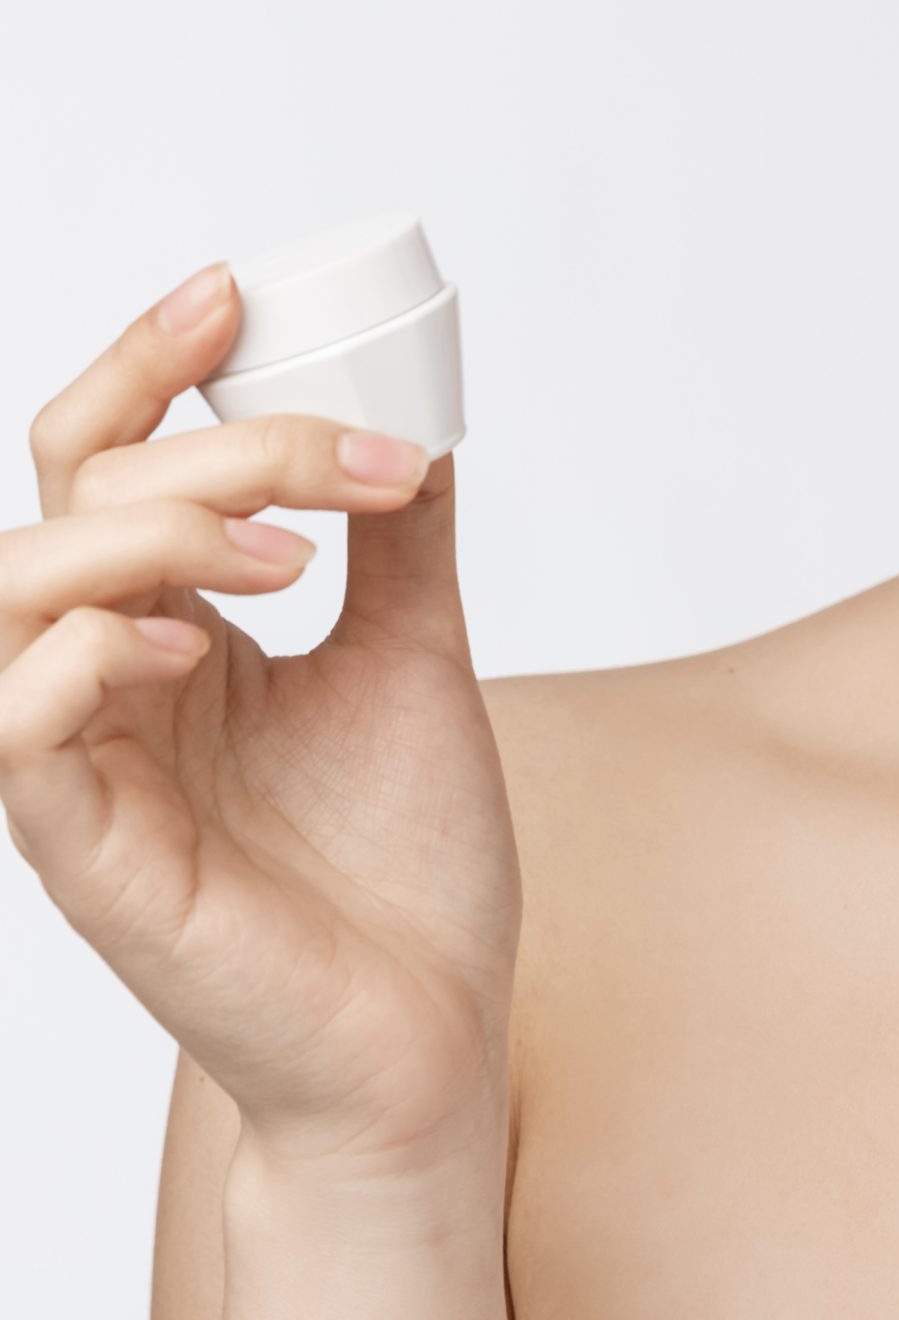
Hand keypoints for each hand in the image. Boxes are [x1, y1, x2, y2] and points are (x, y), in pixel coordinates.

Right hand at [0, 261, 521, 1172]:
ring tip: (290, 555)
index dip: (142, 368)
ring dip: (147, 537)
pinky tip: (187, 642)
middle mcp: (111, 687)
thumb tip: (417, 420)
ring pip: (15, 595)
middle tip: (351, 468)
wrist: (436, 1024)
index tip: (232, 294)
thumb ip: (398, 540)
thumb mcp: (415, 656)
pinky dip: (82, 655)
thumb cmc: (407, 862)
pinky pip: (15, 732)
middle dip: (211, 451)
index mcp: (174, 633)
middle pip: (72, 505)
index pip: (98, 469)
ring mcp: (87, 771)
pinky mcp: (91, 859)